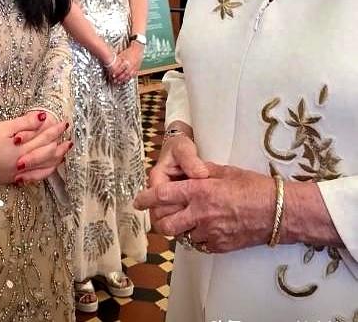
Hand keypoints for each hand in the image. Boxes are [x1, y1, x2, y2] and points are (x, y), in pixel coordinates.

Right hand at [14, 114, 71, 183]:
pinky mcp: (14, 179)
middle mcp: (23, 162)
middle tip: (69, 140)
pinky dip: (46, 171)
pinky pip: (35, 177)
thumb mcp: (3, 128)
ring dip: (56, 159)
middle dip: (60, 146)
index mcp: (21, 149)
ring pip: (44, 166)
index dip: (55, 130)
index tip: (64, 124)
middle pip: (47, 153)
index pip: (44, 138)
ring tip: (64, 153)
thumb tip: (42, 117)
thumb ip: (24, 123)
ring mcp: (19, 173)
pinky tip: (51, 167)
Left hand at [109, 44, 142, 82]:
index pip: (121, 68)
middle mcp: (131, 65)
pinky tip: (126, 80)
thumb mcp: (121, 55)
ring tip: (119, 82)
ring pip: (129, 75)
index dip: (116, 72)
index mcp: (127, 61)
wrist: (137, 49)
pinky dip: (129, 78)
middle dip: (119, 78)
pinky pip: (133, 75)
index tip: (113, 75)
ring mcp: (134, 67)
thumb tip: (111, 64)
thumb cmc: (129, 51)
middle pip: (125, 73)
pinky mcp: (137, 69)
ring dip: (124, 80)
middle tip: (115, 81)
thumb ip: (117, 60)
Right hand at [135, 132, 207, 221]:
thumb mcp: (184, 149)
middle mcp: (157, 191)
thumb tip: (200, 174)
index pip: (158, 199)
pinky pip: (173, 220)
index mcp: (157, 178)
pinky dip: (182, 224)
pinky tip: (196, 225)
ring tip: (195, 227)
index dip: (172, 207)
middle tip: (192, 223)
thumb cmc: (180, 148)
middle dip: (173, 221)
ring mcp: (163, 199)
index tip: (188, 207)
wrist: (181, 148)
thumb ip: (190, 160)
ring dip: (177, 226)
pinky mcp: (172, 204)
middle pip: (158, 215)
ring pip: (164, 220)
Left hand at [139, 162, 275, 252]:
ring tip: (185, 219)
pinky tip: (203, 227)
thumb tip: (188, 172)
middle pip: (165, 223)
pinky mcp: (219, 247)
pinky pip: (198, 244)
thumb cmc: (254, 187)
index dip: (146, 198)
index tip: (137, 200)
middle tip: (159, 213)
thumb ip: (202, 172)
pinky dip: (196, 237)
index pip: (162, 196)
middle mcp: (200, 214)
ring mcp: (209, 233)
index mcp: (199, 191)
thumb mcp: (225, 171)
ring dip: (179, 228)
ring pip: (181, 235)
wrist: (279, 212)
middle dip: (158, 219)